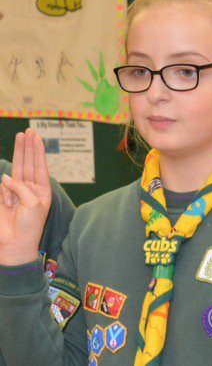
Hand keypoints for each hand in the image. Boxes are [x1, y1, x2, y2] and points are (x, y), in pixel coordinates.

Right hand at [0, 130, 52, 265]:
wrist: (15, 244)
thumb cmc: (30, 226)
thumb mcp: (33, 203)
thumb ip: (21, 187)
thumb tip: (6, 177)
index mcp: (42, 190)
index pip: (40, 165)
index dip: (37, 150)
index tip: (36, 136)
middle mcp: (30, 189)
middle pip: (28, 163)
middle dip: (27, 147)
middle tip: (27, 131)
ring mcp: (16, 192)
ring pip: (16, 170)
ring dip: (18, 154)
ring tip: (20, 137)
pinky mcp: (3, 198)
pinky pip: (3, 186)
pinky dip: (5, 190)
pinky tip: (7, 200)